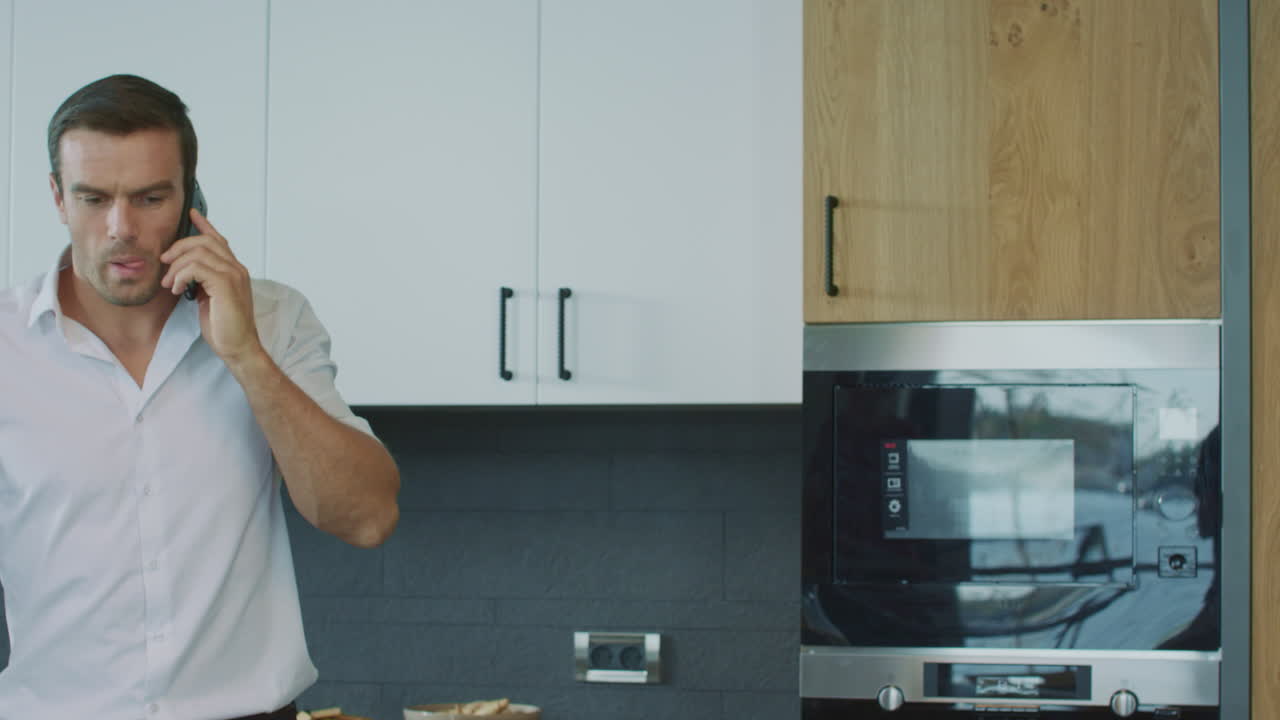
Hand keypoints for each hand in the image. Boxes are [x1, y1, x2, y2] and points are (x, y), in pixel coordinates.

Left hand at [160, 208, 262, 364]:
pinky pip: (196, 267)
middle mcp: (236, 268)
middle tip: (164, 263)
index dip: (204, 225)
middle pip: (204, 241)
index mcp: (234, 270)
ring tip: (169, 283)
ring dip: (176, 266)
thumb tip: (185, 271)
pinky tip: (176, 289)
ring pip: (198, 251)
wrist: (238, 347)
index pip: (219, 240)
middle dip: (178, 248)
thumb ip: (203, 280)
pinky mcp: (225, 285)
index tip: (191, 214)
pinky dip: (180, 275)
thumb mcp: (209, 298)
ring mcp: (233, 275)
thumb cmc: (224, 327)